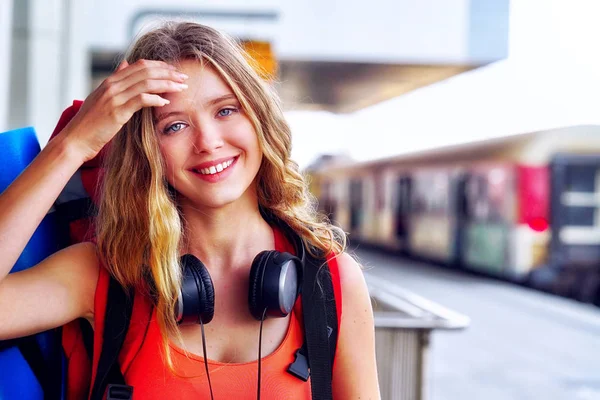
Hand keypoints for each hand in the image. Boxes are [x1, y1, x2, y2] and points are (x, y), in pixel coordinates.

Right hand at [61, 59, 187, 161]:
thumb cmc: (90, 123)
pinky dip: (156, 98)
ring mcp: (113, 97)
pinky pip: (140, 100)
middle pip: (146, 71)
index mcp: (110, 81)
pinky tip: (166, 102)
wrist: (75, 140)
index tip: (175, 71)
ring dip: (167, 84)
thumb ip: (116, 81)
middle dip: (168, 73)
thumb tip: (125, 64)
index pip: (140, 65)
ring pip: (146, 83)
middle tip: (184, 78)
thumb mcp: (102, 97)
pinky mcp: (116, 112)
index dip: (160, 66)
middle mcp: (112, 85)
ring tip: (181, 88)